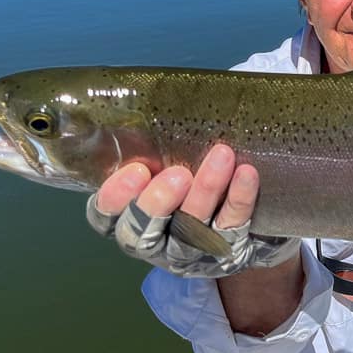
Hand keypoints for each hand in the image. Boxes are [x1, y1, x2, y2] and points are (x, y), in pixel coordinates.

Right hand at [85, 144, 298, 275]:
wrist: (244, 212)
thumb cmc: (191, 173)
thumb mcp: (166, 160)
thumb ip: (155, 147)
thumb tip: (158, 100)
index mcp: (128, 218)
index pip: (105, 217)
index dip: (115, 198)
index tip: (135, 170)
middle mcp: (154, 242)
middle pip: (143, 234)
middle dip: (157, 204)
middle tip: (178, 174)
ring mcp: (190, 252)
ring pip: (190, 232)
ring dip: (205, 192)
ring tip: (222, 156)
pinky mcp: (226, 251)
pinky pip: (232, 227)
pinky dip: (240, 199)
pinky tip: (247, 173)